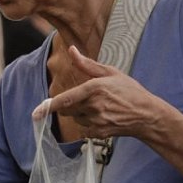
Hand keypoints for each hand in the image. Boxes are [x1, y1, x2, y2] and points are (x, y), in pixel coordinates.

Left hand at [40, 53, 167, 145]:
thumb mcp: (111, 72)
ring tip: (99, 107)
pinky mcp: (100, 132)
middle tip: (84, 99)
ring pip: (75, 119)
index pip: (65, 99)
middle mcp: (94, 105)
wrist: (147, 115)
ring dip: (79, 113)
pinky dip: (88, 123)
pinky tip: (103, 117)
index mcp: (94, 88)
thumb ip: (87, 64)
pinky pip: (84, 129)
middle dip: (67, 104)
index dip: (48, 107)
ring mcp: (97, 121)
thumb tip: (72, 50)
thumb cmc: (130, 91)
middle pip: (66, 109)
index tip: (36, 113)